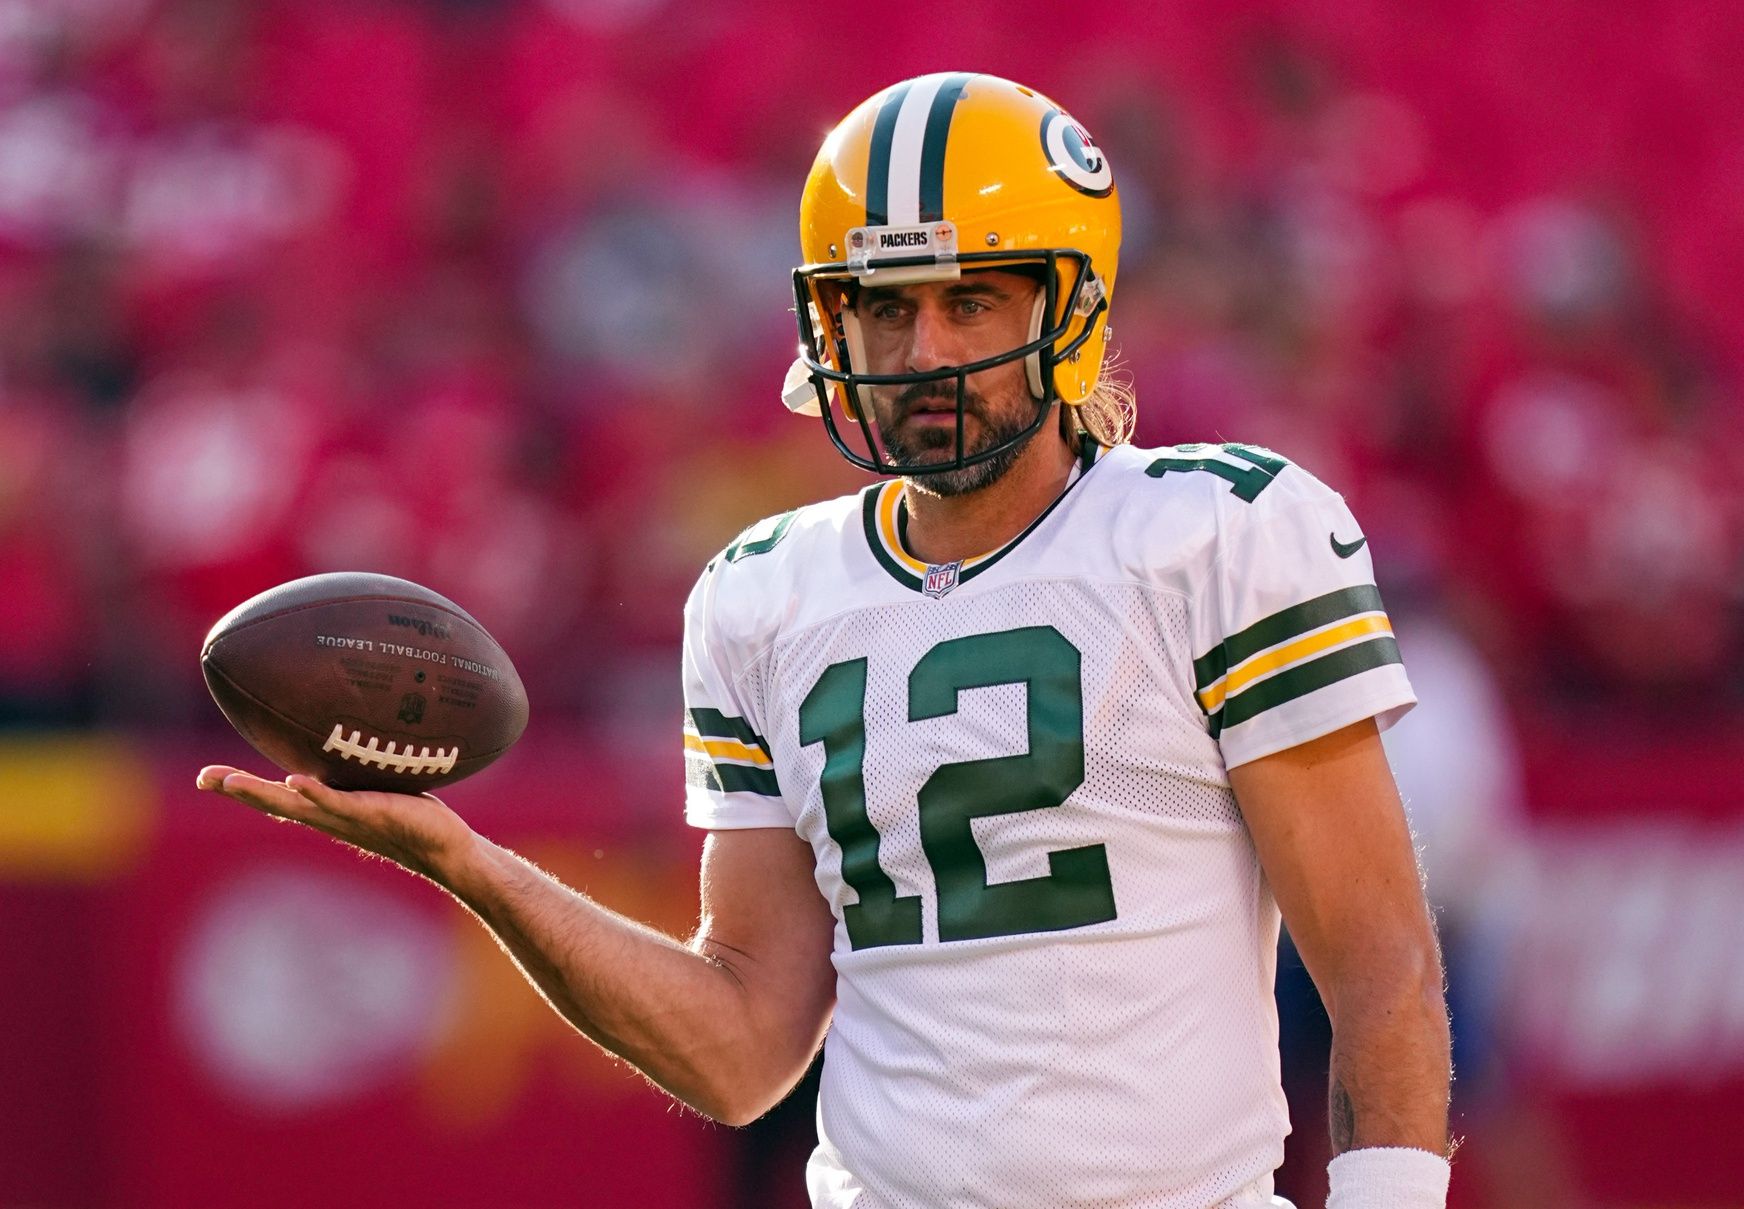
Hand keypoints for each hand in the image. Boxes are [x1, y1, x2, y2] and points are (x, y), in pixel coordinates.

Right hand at [196, 766, 476, 880]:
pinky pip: (338, 803)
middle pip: (273, 804)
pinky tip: (294, 780)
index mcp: (326, 809)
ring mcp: (347, 817)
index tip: (205, 777)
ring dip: (261, 794)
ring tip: (231, 782)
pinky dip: (316, 793)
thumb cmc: (412, 815)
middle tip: (204, 778)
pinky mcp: (371, 813)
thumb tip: (348, 744)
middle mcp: (329, 816)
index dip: (240, 789)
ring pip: (296, 806)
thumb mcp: (377, 787)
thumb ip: (359, 774)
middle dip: (238, 791)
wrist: (444, 846)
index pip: (276, 798)